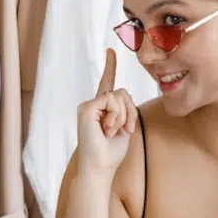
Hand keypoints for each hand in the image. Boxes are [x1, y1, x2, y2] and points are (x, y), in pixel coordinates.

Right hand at [76, 49, 136, 177]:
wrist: (100, 167)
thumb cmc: (111, 152)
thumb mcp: (124, 126)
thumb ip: (125, 109)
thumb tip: (123, 96)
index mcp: (103, 108)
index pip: (108, 83)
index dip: (110, 66)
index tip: (111, 50)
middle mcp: (93, 104)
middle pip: (123, 92)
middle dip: (130, 112)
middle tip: (123, 130)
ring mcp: (88, 106)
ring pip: (119, 96)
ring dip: (123, 116)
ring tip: (111, 131)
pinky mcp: (86, 108)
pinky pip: (111, 100)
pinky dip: (115, 116)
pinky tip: (106, 128)